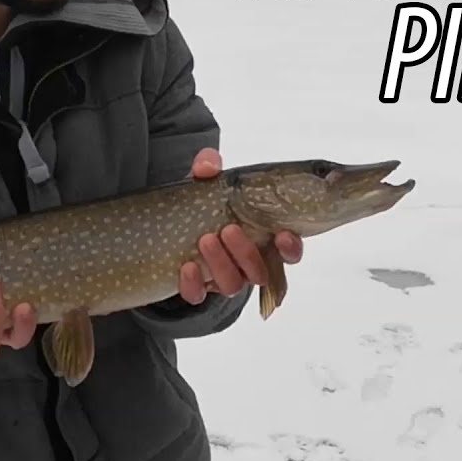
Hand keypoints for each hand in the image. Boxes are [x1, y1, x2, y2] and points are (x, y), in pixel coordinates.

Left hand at [179, 148, 303, 304]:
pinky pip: (198, 295)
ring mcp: (223, 278)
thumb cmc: (204, 205)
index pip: (288, 252)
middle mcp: (247, 264)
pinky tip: (186, 266)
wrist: (170, 227)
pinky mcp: (197, 288)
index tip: (282, 235)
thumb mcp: (207, 184)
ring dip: (221, 264)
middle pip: (260, 272)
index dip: (291, 248)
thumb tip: (209, 165)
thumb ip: (209, 168)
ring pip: (233, 286)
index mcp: (262, 239)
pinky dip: (193, 284)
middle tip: (229, 229)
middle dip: (247, 253)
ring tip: (206, 239)